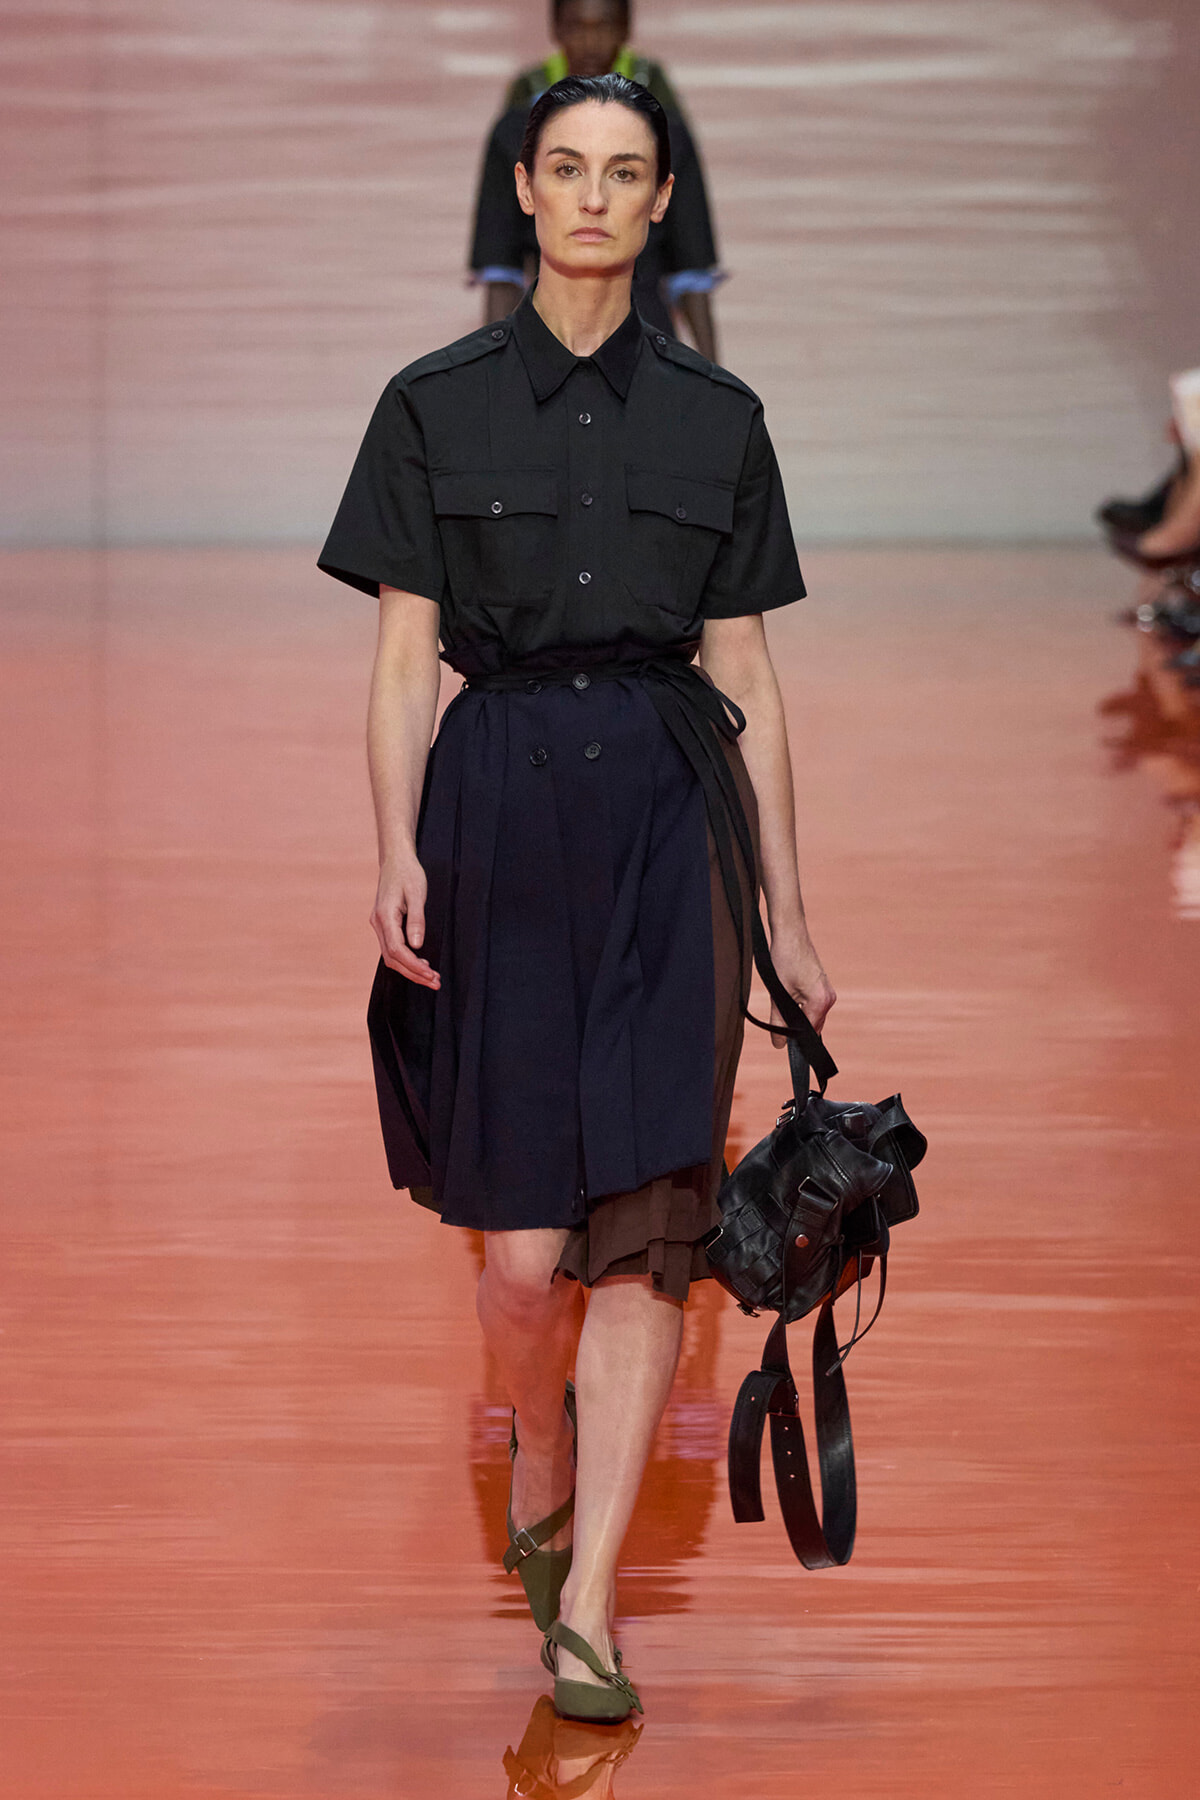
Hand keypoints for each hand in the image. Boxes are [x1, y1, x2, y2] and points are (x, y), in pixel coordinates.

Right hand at [370, 853, 439, 988]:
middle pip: (392, 958)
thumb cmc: (408, 873)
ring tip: (430, 978)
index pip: (396, 949)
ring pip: (390, 956)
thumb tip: (417, 946)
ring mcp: (379, 925)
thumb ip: (417, 920)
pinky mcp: (384, 924)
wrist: (395, 859)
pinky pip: (392, 948)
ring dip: (410, 970)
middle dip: (413, 973)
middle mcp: (378, 923)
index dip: (413, 965)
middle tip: (435, 982)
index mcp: (384, 916)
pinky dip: (405, 960)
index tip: (430, 974)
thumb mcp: (417, 893)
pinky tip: (420, 965)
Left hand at [767, 929, 835, 1046]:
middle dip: (795, 1026)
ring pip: (811, 1015)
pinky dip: (800, 1005)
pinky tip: (788, 993)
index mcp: (821, 1001)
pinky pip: (812, 1005)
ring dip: (797, 1014)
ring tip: (782, 999)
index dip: (793, 1038)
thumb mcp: (778, 994)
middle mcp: (829, 998)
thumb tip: (779, 1045)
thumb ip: (778, 1021)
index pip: (808, 1033)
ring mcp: (827, 991)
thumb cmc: (784, 959)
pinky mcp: (822, 985)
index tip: (780, 1039)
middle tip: (777, 1016)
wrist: (790, 933)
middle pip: (812, 1026)